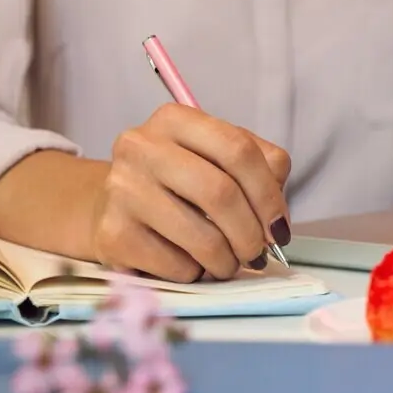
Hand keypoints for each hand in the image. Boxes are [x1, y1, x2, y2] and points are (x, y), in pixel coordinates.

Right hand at [91, 104, 290, 282]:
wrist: (113, 206)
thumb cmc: (178, 182)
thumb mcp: (218, 158)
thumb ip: (260, 168)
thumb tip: (276, 219)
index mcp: (174, 119)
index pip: (238, 149)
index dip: (268, 194)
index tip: (279, 226)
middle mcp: (142, 147)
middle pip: (220, 193)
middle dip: (250, 233)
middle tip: (257, 253)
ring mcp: (123, 189)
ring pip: (202, 237)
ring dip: (227, 260)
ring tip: (227, 262)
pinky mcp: (113, 234)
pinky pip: (177, 265)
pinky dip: (195, 273)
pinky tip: (189, 263)